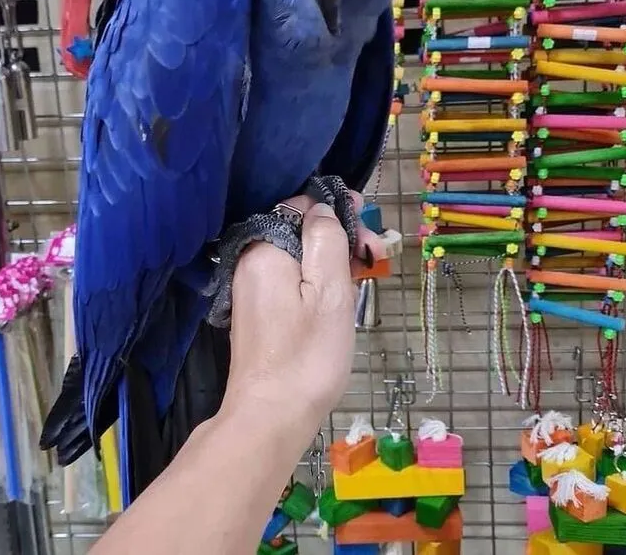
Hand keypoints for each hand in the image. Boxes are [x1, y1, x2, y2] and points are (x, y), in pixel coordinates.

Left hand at [222, 192, 382, 441]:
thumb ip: (326, 240)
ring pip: (296, 257)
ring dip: (330, 261)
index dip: (338, 213)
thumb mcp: (330, 291)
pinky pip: (289, 280)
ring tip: (363, 277)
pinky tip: (338, 297)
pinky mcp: (256, 312)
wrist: (271, 416)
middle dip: (338, 238)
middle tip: (375, 258)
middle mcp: (250, 262)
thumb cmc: (307, 355)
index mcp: (264, 249)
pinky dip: (314, 281)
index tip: (371, 231)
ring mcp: (250, 289)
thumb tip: (322, 210)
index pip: (301, 208)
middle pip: (299, 232)